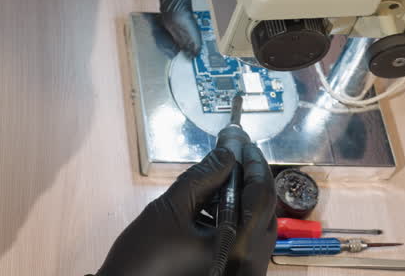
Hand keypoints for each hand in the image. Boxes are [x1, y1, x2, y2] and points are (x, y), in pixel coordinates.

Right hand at [94, 144, 276, 275]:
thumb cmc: (143, 259)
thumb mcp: (169, 210)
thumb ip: (201, 178)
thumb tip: (225, 153)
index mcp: (237, 248)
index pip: (260, 196)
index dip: (253, 163)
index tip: (241, 141)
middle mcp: (247, 264)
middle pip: (262, 210)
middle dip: (249, 178)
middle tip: (234, 151)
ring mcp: (240, 272)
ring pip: (253, 225)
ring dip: (241, 196)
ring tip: (222, 171)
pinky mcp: (228, 273)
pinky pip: (242, 239)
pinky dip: (233, 216)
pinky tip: (215, 199)